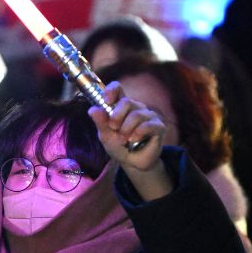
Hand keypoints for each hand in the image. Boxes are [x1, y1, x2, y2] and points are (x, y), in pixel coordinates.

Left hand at [89, 81, 171, 199]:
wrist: (132, 163)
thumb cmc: (118, 146)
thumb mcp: (105, 135)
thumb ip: (100, 123)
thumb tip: (92, 110)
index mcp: (122, 106)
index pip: (118, 88)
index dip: (112, 91)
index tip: (107, 101)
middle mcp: (137, 107)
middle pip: (127, 102)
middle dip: (117, 117)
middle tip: (113, 129)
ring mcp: (149, 116)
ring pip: (136, 115)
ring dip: (126, 129)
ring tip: (124, 140)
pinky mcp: (158, 126)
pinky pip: (148, 125)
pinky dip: (138, 134)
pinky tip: (133, 140)